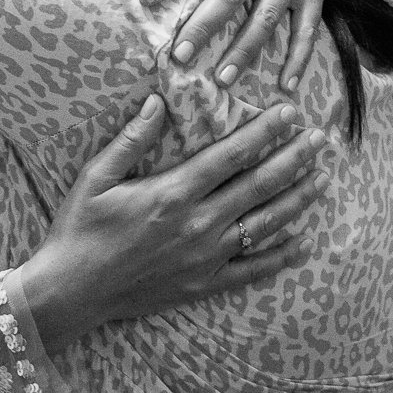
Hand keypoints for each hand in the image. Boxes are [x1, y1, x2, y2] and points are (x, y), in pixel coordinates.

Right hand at [17, 96, 328, 350]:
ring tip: (323, 178)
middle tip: (321, 140)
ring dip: (297, 199)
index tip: (290, 112)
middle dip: (294, 159)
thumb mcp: (95, 177)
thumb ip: (131, 138)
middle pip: (258, 186)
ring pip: (264, 224)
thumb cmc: (78, 229)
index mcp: (172, 193)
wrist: (69, 292)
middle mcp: (196, 224)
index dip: (265, 131)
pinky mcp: (202, 285)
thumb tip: (158, 100)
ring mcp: (204, 258)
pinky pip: (251, 271)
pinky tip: (304, 242)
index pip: (231, 155)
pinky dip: (281, 257)